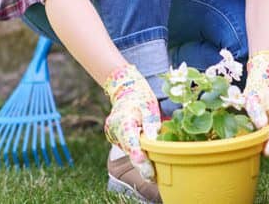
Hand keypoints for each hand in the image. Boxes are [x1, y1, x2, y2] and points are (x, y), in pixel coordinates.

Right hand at [103, 64, 160, 180]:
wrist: (126, 90)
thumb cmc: (140, 97)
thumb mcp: (149, 106)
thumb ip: (150, 122)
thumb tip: (154, 140)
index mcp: (124, 121)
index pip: (131, 142)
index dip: (139, 157)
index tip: (147, 168)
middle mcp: (115, 130)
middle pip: (129, 150)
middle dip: (141, 165)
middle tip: (152, 177)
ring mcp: (115, 135)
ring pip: (129, 151)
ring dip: (140, 160)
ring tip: (153, 173)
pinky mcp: (118, 138)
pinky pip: (129, 148)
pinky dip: (137, 154)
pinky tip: (148, 162)